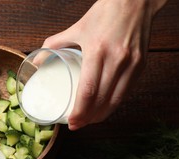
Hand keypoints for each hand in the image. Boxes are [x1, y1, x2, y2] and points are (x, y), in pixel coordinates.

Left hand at [42, 0, 167, 129]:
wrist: (134, 1)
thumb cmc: (104, 13)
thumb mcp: (76, 28)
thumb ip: (54, 45)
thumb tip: (37, 62)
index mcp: (97, 51)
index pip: (88, 91)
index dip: (80, 111)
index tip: (72, 122)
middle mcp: (117, 60)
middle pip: (102, 100)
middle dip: (88, 118)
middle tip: (77, 125)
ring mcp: (132, 63)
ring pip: (116, 100)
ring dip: (102, 115)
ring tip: (89, 121)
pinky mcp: (141, 65)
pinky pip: (127, 92)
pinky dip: (114, 104)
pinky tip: (104, 108)